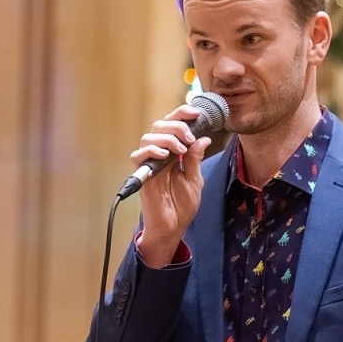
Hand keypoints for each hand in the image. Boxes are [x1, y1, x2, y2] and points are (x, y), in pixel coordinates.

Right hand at [132, 104, 211, 267]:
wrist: (173, 228)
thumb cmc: (181, 207)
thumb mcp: (195, 180)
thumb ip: (195, 158)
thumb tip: (204, 138)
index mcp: (173, 153)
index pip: (173, 126)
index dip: (182, 114)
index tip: (197, 113)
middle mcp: (160, 155)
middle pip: (160, 125)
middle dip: (177, 126)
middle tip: (189, 138)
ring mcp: (150, 164)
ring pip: (149, 136)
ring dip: (167, 138)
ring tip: (180, 151)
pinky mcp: (142, 175)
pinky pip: (138, 156)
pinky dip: (152, 151)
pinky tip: (165, 156)